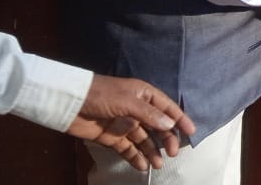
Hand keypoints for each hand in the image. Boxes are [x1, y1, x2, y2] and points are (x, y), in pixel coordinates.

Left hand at [66, 75, 196, 171]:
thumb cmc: (101, 95)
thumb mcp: (127, 101)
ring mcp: (125, 124)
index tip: (191, 132)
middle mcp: (137, 110)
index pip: (167, 108)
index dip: (180, 119)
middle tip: (172, 153)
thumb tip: (170, 124)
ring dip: (152, 151)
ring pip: (144, 140)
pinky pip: (127, 149)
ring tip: (158, 164)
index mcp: (144, 95)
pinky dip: (135, 157)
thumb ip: (149, 114)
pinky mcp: (112, 137)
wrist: (69, 103)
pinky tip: (142, 166)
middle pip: (157, 126)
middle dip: (166, 139)